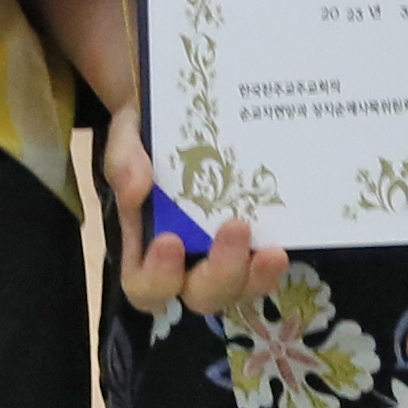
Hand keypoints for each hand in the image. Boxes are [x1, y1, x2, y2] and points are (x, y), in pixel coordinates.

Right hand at [95, 115, 283, 322]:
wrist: (187, 112)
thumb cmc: (149, 131)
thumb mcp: (127, 135)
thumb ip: (124, 160)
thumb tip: (137, 188)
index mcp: (144, 244)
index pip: (144, 285)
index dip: (158, 277)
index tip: (170, 241)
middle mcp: (184, 263)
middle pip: (200, 296)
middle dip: (220, 273)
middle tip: (236, 228)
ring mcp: (221, 258)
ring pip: (238, 292)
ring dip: (255, 278)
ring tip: (273, 252)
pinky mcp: (252, 247)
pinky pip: (263, 271)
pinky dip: (272, 266)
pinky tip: (282, 244)